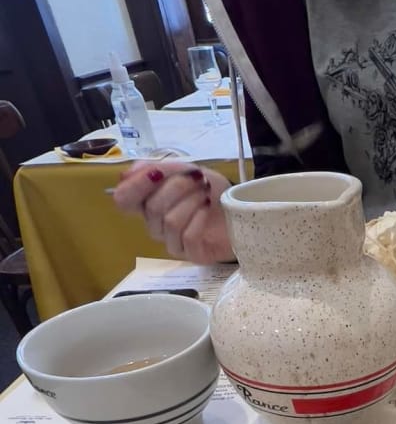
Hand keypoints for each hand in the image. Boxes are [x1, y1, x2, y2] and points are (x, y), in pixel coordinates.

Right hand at [114, 162, 233, 263]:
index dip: (135, 186)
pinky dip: (199, 218)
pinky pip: (187, 236)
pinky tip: (208, 209)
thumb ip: (156, 169)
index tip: (156, 173)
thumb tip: (126, 175)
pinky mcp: (193, 255)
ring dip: (191, 201)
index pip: (124, 200)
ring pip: (170, 222)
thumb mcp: (185, 170)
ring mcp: (174, 243)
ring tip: (206, 194)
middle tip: (197, 179)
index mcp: (149, 204)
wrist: (243, 207)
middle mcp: (157, 226)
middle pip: (152, 208)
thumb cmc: (212, 191)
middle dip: (177, 187)